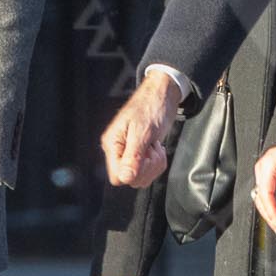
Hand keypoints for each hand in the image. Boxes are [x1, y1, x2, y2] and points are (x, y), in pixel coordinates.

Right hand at [102, 72, 182, 187]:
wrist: (163, 95)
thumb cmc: (151, 107)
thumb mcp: (143, 132)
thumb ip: (134, 156)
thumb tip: (125, 178)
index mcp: (112, 144)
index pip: (117, 176)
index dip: (135, 172)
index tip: (146, 156)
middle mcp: (118, 151)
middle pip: (130, 179)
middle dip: (148, 167)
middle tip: (153, 148)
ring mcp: (129, 154)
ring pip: (141, 177)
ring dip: (155, 165)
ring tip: (155, 146)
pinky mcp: (140, 154)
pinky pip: (149, 171)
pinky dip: (158, 162)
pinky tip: (157, 147)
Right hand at [252, 146, 275, 239]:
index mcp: (266, 168)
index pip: (266, 195)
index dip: (272, 212)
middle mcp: (261, 173)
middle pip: (262, 201)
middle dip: (272, 218)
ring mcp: (263, 177)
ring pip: (264, 202)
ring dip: (273, 216)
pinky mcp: (267, 180)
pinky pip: (267, 198)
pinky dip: (274, 209)